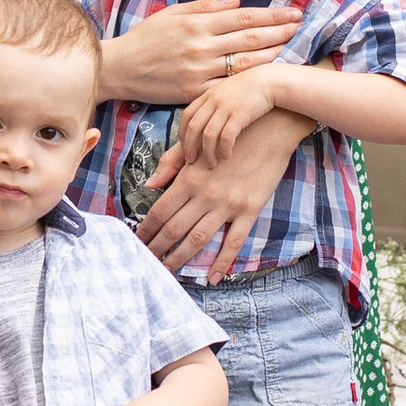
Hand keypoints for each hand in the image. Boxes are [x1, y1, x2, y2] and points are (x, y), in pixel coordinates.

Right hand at [103, 0, 297, 104]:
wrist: (118, 69)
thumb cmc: (144, 38)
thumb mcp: (171, 13)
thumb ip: (205, 7)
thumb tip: (238, 2)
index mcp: (197, 23)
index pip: (244, 17)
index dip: (272, 15)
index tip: (293, 13)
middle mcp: (202, 46)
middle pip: (252, 38)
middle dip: (281, 32)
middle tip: (301, 27)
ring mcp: (199, 71)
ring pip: (245, 63)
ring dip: (272, 54)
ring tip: (291, 47)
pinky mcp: (194, 92)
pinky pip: (228, 86)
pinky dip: (249, 80)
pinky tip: (264, 75)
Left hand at [135, 104, 305, 279]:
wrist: (271, 128)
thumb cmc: (230, 135)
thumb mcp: (198, 145)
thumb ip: (172, 164)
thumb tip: (150, 184)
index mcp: (189, 178)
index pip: (159, 210)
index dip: (145, 229)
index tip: (135, 242)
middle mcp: (206, 194)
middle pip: (173, 229)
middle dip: (156, 249)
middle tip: (144, 263)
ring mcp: (229, 204)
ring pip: (198, 239)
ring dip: (180, 258)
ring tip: (167, 272)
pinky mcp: (250, 210)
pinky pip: (234, 242)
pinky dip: (222, 262)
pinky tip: (212, 278)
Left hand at [180, 68, 281, 164]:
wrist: (270, 81)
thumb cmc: (250, 90)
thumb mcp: (226, 93)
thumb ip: (214, 104)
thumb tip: (205, 123)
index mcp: (208, 95)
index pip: (187, 116)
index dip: (183, 134)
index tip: (185, 147)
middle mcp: (214, 101)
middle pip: (193, 127)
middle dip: (189, 147)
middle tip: (190, 161)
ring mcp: (226, 108)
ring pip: (208, 135)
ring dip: (207, 153)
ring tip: (210, 165)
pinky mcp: (240, 115)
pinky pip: (226, 137)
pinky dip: (224, 149)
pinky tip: (226, 157)